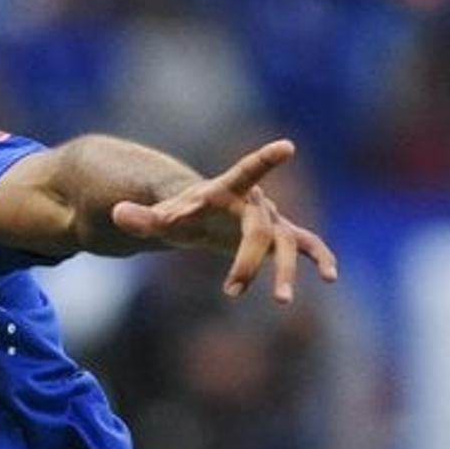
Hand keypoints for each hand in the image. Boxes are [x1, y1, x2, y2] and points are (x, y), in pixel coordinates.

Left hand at [110, 139, 339, 303]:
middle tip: (230, 292)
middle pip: (259, 230)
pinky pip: (308, 245)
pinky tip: (332, 277)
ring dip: (285, 271)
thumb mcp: (158, 218)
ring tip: (280, 302)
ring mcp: (272, 220)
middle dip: (246, 261)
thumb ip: (140, 217)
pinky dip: (321, 258)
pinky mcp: (282, 237)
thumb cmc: (180, 214)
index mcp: (225, 190)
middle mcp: (255, 203)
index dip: (264, 160)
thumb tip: (117, 214)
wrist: (203, 217)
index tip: (286, 146)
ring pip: (288, 243)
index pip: (246, 172)